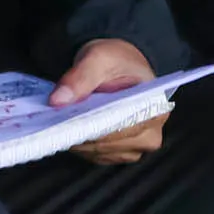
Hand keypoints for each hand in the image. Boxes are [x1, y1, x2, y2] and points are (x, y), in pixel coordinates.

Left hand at [52, 39, 164, 163]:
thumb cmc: (116, 60)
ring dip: (79, 138)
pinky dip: (80, 143)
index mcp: (155, 109)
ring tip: (67, 119)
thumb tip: (58, 100)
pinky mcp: (120, 153)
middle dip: (82, 132)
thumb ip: (80, 77)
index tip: (69, 120)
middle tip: (60, 117)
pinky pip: (95, 155)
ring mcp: (136, 146)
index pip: (123, 128)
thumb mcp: (98, 58)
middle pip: (109, 143)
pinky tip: (74, 126)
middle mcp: (151, 133)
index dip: (94, 126)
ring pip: (99, 152)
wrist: (118, 66)